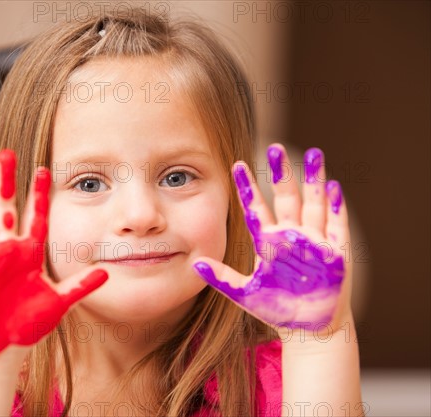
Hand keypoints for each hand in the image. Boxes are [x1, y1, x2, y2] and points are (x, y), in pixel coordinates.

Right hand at [0, 149, 107, 353]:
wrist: (2, 347)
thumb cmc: (29, 324)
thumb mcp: (59, 303)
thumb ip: (81, 286)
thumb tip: (107, 272)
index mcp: (29, 254)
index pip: (36, 216)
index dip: (38, 194)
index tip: (44, 169)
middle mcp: (6, 251)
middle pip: (5, 209)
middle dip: (5, 183)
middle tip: (7, 154)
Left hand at [192, 145, 351, 333]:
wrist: (308, 329)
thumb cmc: (277, 309)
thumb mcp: (245, 293)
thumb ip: (221, 278)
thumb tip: (195, 264)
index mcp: (269, 242)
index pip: (256, 208)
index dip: (248, 187)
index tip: (237, 165)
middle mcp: (291, 236)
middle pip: (286, 197)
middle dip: (281, 174)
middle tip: (274, 148)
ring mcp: (315, 241)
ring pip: (314, 203)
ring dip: (314, 180)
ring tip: (313, 153)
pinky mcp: (336, 253)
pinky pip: (336, 225)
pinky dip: (336, 207)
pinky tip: (334, 186)